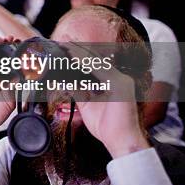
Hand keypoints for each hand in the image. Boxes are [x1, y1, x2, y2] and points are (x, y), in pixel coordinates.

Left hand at [62, 42, 148, 158]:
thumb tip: (66, 84)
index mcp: (112, 83)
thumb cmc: (107, 127)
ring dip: (81, 54)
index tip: (64, 49)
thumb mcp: (88, 107)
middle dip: (78, 52)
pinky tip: (75, 58)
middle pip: (95, 61)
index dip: (79, 57)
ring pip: (97, 62)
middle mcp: (118, 79)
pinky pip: (101, 70)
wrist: (121, 142)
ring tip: (66, 47)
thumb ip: (79, 94)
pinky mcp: (121, 85)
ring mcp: (121, 81)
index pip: (93, 66)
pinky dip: (87, 64)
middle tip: (63, 42)